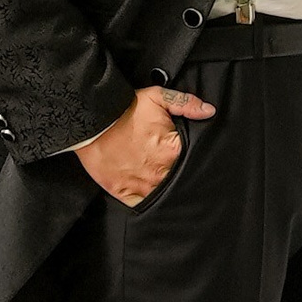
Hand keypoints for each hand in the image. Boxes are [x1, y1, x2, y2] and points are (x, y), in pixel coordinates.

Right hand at [75, 84, 214, 202]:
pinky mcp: (125, 193)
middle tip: (171, 165)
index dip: (192, 157)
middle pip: (179, 178)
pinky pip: (142, 204)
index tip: (186, 154)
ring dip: (165, 188)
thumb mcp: (158, 97)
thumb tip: (209, 111)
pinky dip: (147, 200)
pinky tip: (148, 192)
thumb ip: (186, 103)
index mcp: (172, 150)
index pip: (193, 159)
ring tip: (160, 178)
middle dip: (179, 173)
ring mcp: (142, 185)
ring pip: (163, 193)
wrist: (92, 123)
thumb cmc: (124, 110)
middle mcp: (160, 172)